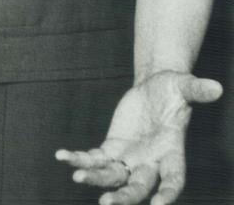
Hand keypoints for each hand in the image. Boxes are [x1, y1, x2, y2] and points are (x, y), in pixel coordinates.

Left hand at [55, 71, 222, 204]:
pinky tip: (62, 156)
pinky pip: (95, 157)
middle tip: (106, 203)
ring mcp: (131, 158)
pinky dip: (80, 158)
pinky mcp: (113, 148)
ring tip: (77, 176)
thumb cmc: (173, 89)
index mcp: (173, 152)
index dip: (167, 193)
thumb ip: (197, 90)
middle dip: (123, 197)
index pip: (173, 179)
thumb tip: (217, 87)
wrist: (155, 88)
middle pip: (138, 186)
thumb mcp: (184, 86)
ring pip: (113, 176)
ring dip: (96, 178)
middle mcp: (151, 162)